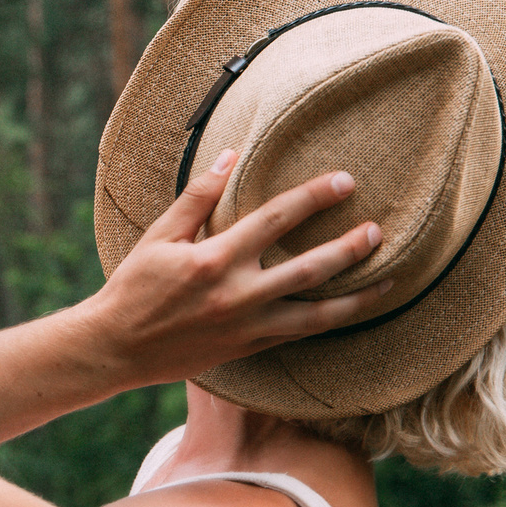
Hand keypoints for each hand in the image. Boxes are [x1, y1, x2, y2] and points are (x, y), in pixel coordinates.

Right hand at [72, 151, 395, 385]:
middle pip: (309, 269)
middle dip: (350, 248)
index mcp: (215, 260)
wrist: (115, 348)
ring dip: (357, 297)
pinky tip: (350, 311)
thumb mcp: (159, 236)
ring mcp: (246, 328)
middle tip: (378, 230)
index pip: (276, 219)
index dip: (313, 198)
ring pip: (316, 315)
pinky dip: (329, 323)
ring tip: (390, 282)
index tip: (344, 182)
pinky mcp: (248, 350)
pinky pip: (299, 336)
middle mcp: (237, 296)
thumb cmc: (133, 286)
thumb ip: (197, 197)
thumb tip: (228, 157)